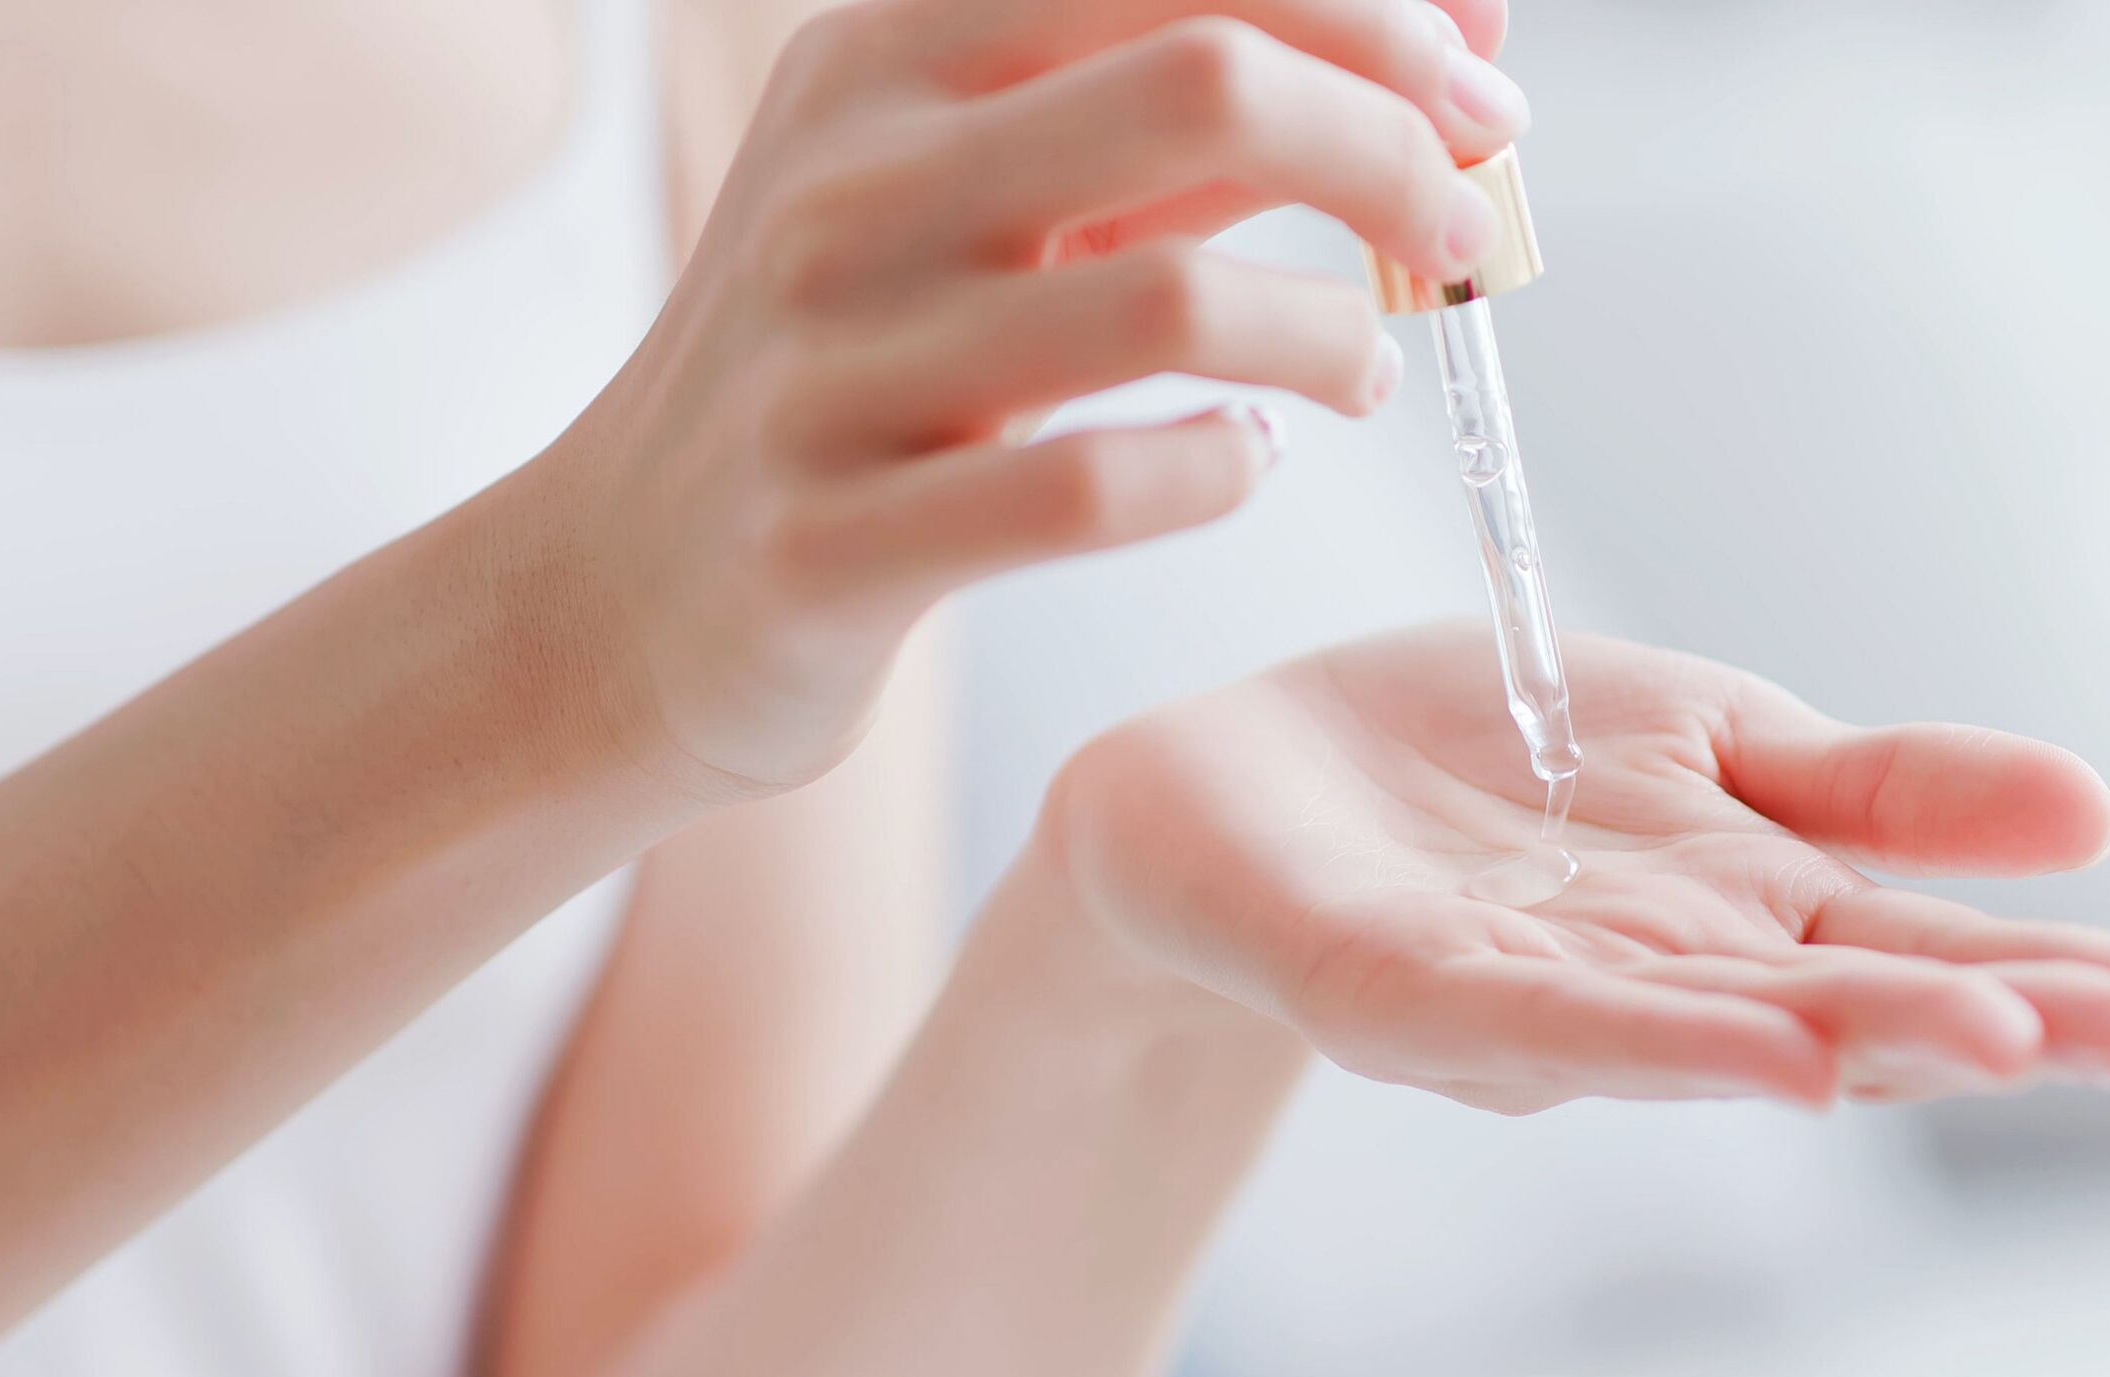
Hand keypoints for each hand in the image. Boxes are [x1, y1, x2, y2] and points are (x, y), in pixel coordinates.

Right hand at [529, 0, 1530, 797]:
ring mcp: (824, 364)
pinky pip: (1090, 489)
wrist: (625, 588)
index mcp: (884, 57)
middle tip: (1458, 232)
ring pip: (1171, 300)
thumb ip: (1185, 116)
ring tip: (1362, 371)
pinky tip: (1239, 462)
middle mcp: (845, 183)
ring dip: (1332, 335)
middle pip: (1208, 85)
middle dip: (1394, 150)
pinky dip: (1219, 471)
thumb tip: (1458, 38)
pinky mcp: (829, 540)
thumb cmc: (854, 367)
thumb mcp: (983, 196)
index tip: (1484, 99)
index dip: (1378, 18)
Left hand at [1044, 624, 2109, 1111]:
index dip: (2057, 983)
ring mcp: (1533, 998)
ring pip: (1714, 1028)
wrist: (1235, 769)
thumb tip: (2098, 806)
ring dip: (1859, 1039)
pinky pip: (1534, 1020)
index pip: (1922, 956)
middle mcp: (1660, 979)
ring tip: (2006, 1038)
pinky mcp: (1399, 989)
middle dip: (2005, 1025)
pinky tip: (1766, 1046)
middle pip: (1849, 1012)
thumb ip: (1876, 785)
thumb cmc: (1474, 766)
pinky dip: (1651, 1033)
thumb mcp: (1705, 737)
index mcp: (1741, 910)